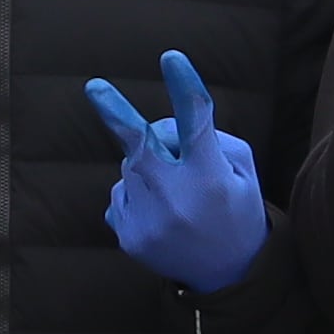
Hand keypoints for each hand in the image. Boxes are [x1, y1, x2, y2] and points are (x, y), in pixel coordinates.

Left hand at [87, 50, 270, 293]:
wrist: (227, 275)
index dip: (183, 87)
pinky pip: (120, 193)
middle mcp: (177, 199)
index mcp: (211, 177)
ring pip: (131, 166)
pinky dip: (137, 193)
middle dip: (115, 112)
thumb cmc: (236, 206)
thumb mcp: (241, 169)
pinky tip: (162, 215)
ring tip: (178, 196)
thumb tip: (155, 133)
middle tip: (92, 86)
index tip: (171, 58)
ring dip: (148, 166)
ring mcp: (149, 221)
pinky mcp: (129, 237)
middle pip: (140, 145)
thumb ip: (206, 138)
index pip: (197, 124)